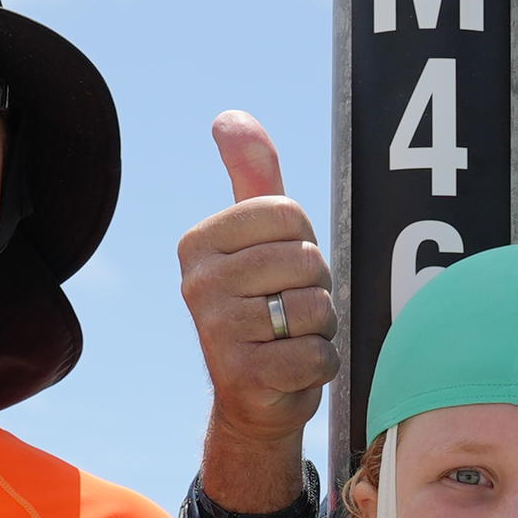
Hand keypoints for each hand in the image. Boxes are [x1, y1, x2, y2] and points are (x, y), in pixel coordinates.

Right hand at [179, 112, 333, 514]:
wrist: (253, 399)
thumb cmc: (264, 305)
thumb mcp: (256, 238)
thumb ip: (251, 178)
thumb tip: (229, 117)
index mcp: (198, 242)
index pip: (290, 215)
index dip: (304, 243)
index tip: (280, 269)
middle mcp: (197, 284)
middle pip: (306, 260)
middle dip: (316, 288)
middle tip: (288, 311)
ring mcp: (216, 332)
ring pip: (316, 308)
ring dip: (319, 329)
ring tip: (289, 339)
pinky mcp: (243, 377)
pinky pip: (318, 355)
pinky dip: (320, 365)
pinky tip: (292, 370)